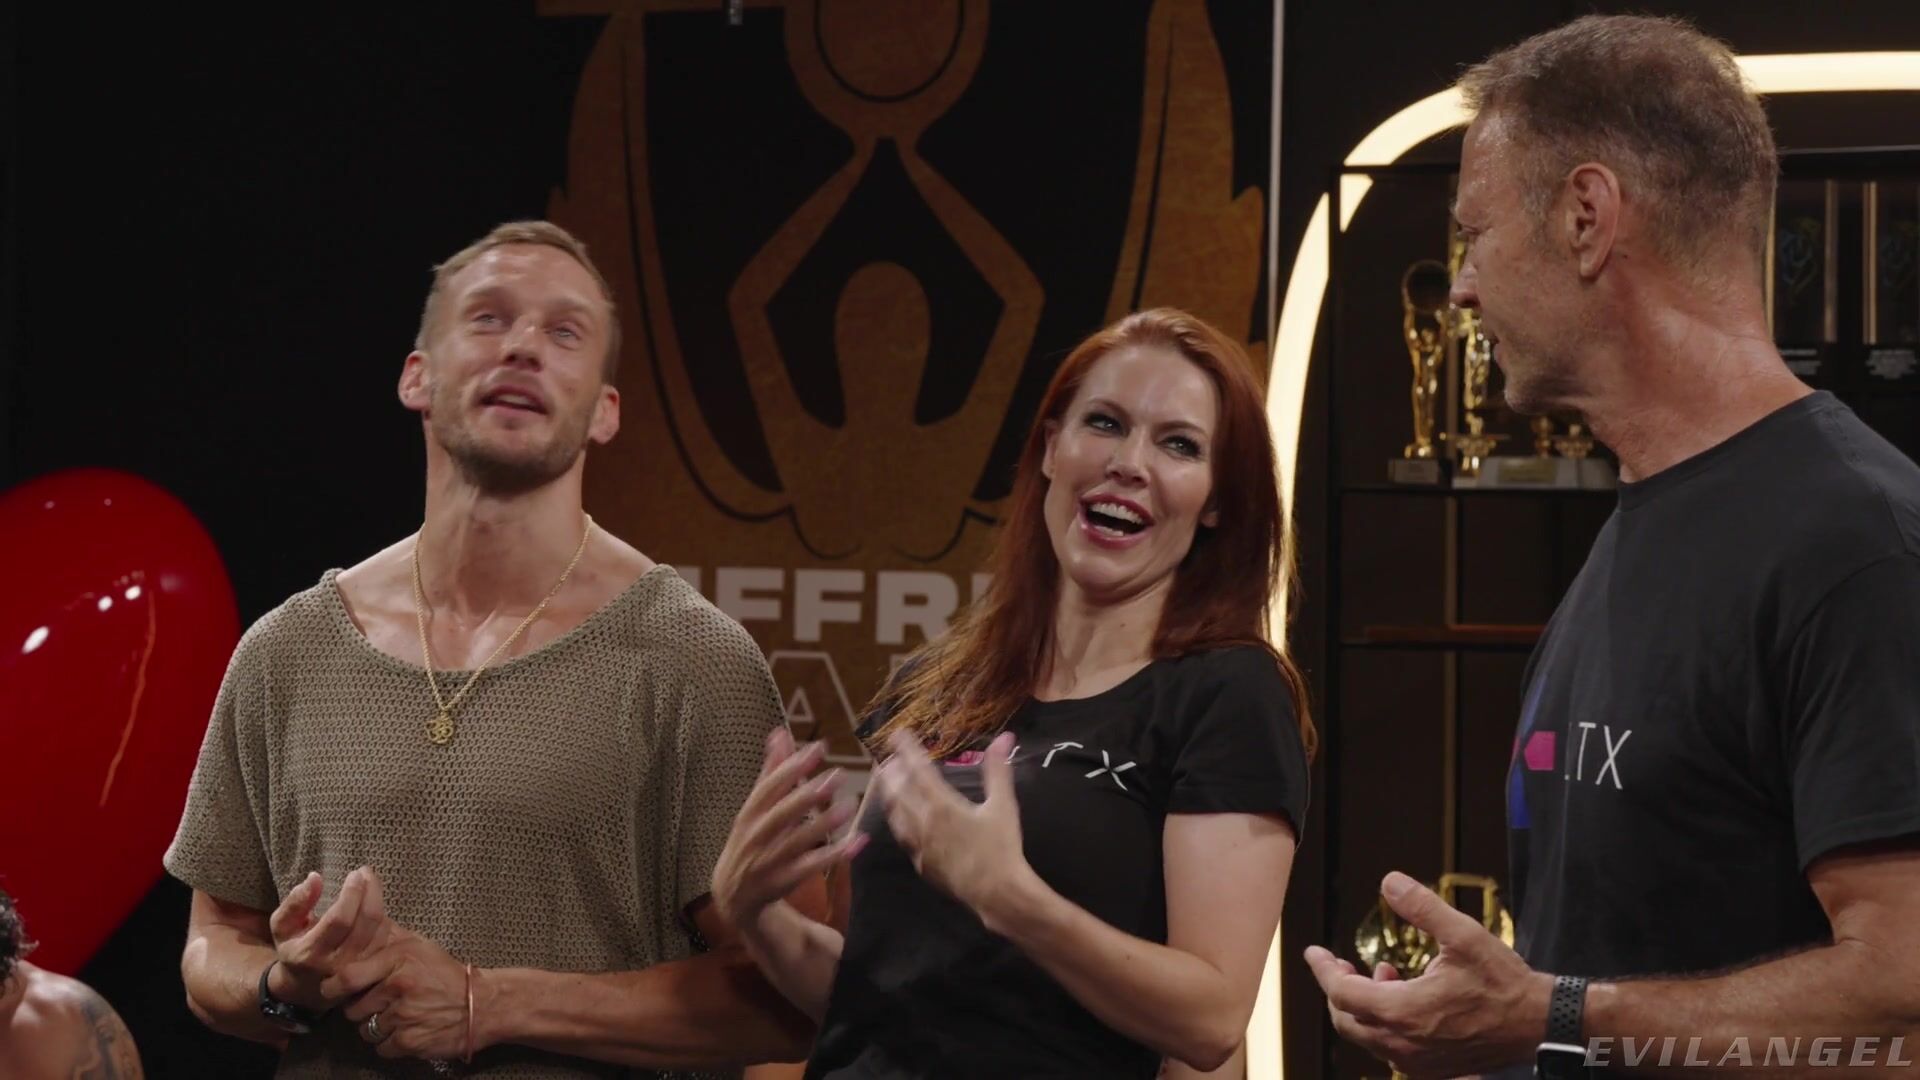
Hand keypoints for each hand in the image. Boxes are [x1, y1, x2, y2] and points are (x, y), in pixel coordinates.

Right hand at [268, 866, 395, 1011]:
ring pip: (379, 930)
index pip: (340, 919)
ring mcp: (357, 969)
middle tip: (366, 872)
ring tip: (370, 882)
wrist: (303, 987)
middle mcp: (337, 964)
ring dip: (379, 901)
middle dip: (371, 892)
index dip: (351, 894)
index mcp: (311, 953)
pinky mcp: (371, 970)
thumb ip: (294, 903)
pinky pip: (385, 939)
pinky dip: (385, 917)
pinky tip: (375, 902)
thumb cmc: (293, 948)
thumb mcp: (281, 927)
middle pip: (365, 922)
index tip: (355, 874)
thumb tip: (314, 878)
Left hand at [329, 929, 475, 1060]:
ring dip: (378, 1027)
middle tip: (381, 1004)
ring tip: (400, 1016)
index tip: (331, 990)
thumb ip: (387, 938)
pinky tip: (409, 1030)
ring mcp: (404, 1015)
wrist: (482, 1004)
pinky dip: (392, 1043)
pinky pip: (382, 1047)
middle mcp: (399, 986)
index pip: (347, 977)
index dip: (333, 987)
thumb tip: (357, 918)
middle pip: (353, 1008)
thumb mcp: (419, 946)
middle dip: (362, 1009)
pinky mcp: (410, 1041)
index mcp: (399, 959)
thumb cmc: (446, 974)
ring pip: (366, 1030)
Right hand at [711, 727, 863, 932]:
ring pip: (795, 843)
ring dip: (823, 825)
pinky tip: (858, 842)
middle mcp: (755, 837)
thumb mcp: (755, 808)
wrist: (732, 895)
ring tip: (850, 806)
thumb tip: (779, 732)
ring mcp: (766, 862)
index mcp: (749, 814)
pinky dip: (834, 856)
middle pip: (780, 815)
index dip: (792, 767)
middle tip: (838, 776)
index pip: (769, 788)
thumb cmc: (750, 840)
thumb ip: (771, 772)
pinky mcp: (782, 883)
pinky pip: (809, 869)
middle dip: (807, 795)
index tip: (818, 748)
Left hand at [872, 731, 1031, 923]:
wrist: (996, 892)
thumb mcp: (1003, 805)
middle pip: (898, 792)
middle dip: (890, 773)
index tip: (897, 734)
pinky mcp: (921, 864)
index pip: (919, 769)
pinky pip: (903, 838)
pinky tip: (901, 822)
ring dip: (889, 797)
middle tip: (887, 759)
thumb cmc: (1001, 847)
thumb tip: (1004, 737)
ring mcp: (920, 846)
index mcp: (942, 805)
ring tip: (887, 786)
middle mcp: (924, 823)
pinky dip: (898, 822)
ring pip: (895, 816)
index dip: (907, 749)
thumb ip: (998, 770)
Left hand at [1304, 872, 1551, 1078]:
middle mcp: (1403, 1043)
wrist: (1538, 1024)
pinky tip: (1403, 996)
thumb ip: (1422, 907)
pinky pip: (1391, 1048)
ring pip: (1368, 1036)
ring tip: (1382, 973)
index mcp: (1403, 1012)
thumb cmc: (1502, 982)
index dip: (1323, 971)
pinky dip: (1385, 1022)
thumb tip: (1390, 881)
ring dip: (1364, 1005)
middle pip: (1347, 1020)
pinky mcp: (1431, 1068)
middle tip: (1342, 963)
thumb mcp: (1463, 935)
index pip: (1342, 994)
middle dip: (1339, 989)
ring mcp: (1416, 1060)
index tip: (1314, 953)